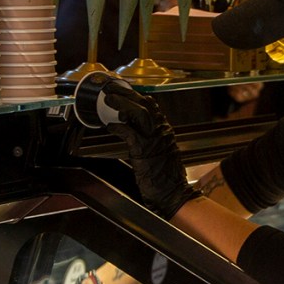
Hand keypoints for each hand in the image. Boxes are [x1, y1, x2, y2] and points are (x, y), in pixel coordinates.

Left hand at [77, 76, 193, 217]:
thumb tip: (134, 131)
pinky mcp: (145, 151)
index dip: (137, 96)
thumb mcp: (161, 153)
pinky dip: (119, 127)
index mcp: (165, 131)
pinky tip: (110, 125)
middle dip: (127, 94)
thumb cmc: (166, 178)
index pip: (152, 106)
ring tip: (109, 99)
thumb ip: (150, 140)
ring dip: (123, 104)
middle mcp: (162, 131)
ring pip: (140, 113)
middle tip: (113, 88)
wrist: (174, 194)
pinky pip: (130, 134)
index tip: (125, 90)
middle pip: (145, 104)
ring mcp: (154, 140)